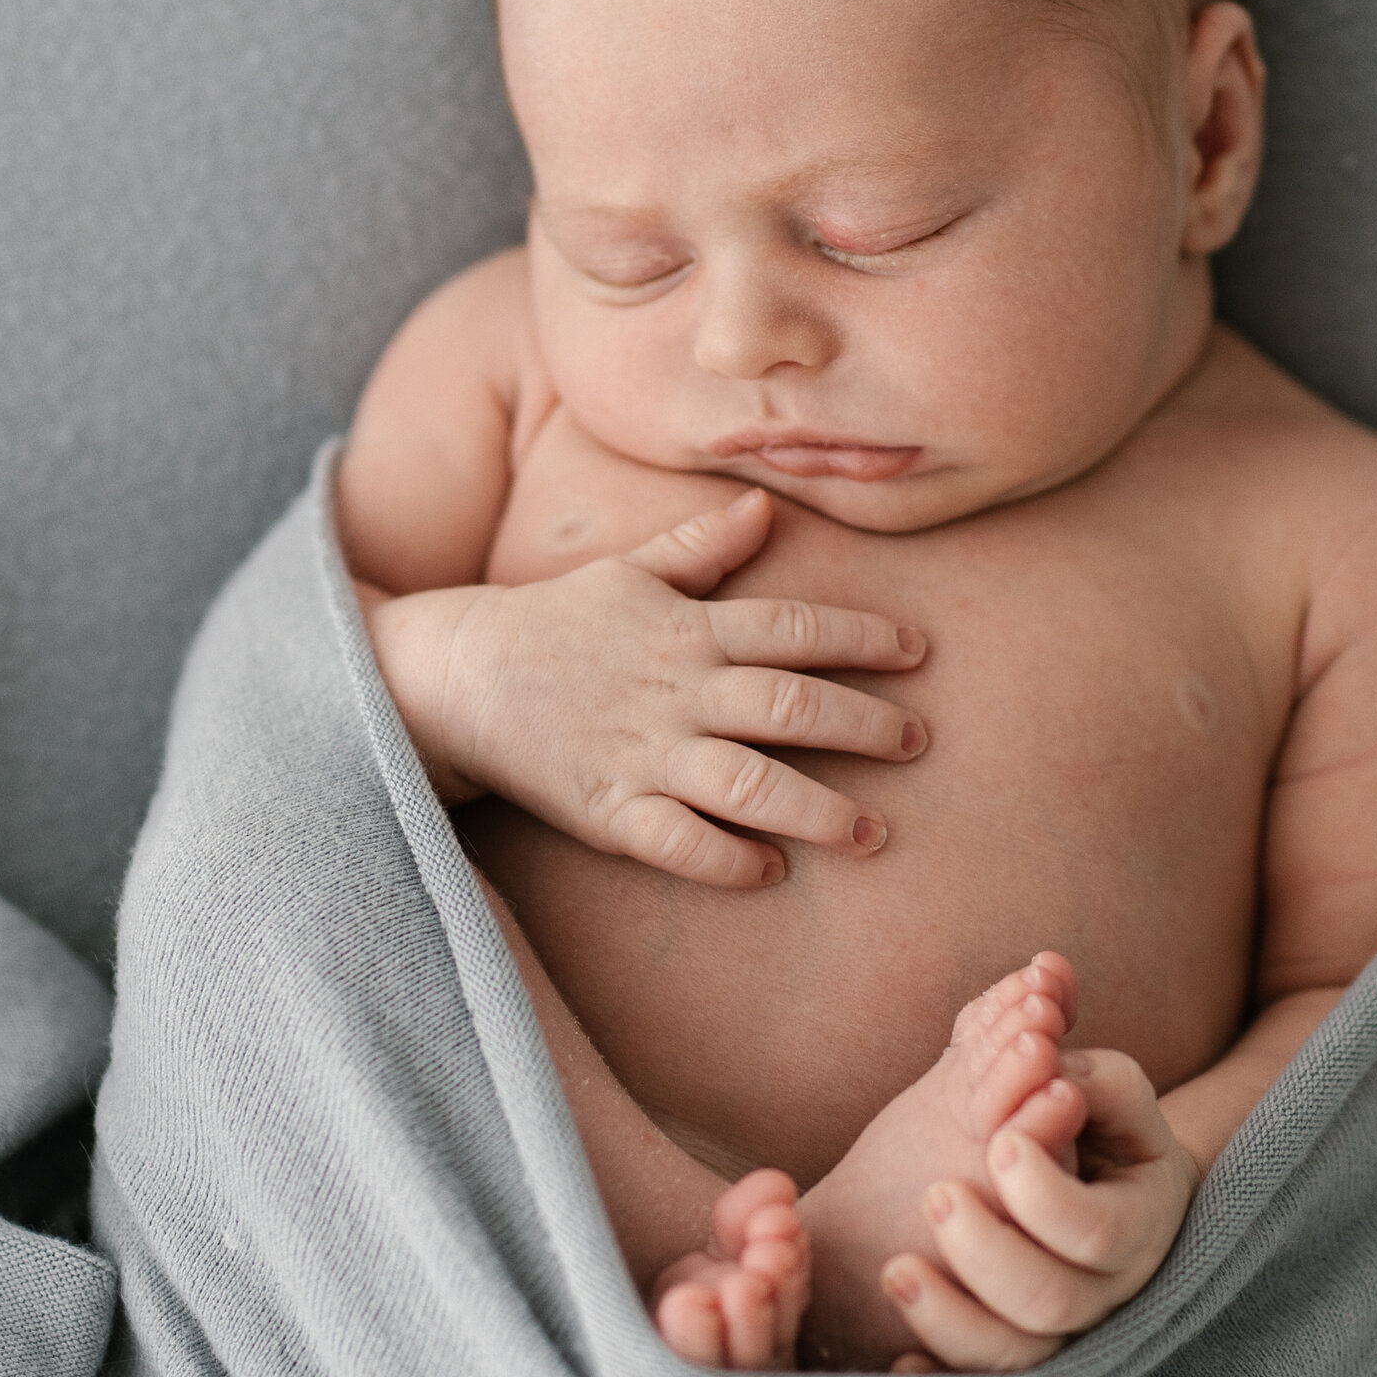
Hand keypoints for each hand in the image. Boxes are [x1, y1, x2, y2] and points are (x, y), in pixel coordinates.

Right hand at [368, 485, 929, 886]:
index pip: (794, 629)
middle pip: (790, 706)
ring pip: (750, 783)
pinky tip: (769, 871)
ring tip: (872, 832)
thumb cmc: (554, 621)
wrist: (457, 675)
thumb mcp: (628, 569)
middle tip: (918, 743)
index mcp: (689, 629)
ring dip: (818, 810)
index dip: (862, 638)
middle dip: (864, 725)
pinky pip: (678, 843)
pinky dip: (727, 859)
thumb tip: (765, 505)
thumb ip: (702, 545)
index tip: (917, 652)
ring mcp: (644, 754)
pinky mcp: (609, 810)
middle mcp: (677, 691)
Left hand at [879, 1049, 1199, 1371]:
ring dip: (949, 1317)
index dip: (1044, 1195)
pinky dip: (937, 1375)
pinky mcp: (1015, 1348)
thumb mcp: (1102, 1085)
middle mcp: (1108, 1291)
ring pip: (1014, 1357)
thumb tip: (1043, 1041)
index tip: (996, 1142)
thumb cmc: (1097, 1120)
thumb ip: (1079, 1067)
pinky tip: (899, 1360)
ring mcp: (1064, 1331)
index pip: (1099, 1232)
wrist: (1098, 1177)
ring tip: (895, 1270)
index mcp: (1141, 1224)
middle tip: (936, 1195)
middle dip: (987, 1252)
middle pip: (1053, 1302)